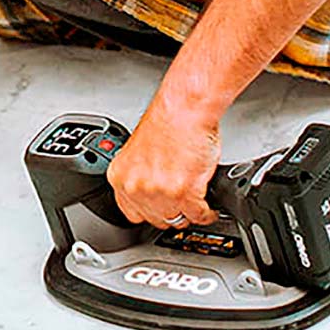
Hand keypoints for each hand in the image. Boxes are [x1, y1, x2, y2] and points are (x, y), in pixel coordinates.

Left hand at [108, 99, 220, 226]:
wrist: (185, 110)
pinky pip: (198, 216)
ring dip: (189, 216)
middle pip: (155, 218)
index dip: (149, 212)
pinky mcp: (184, 193)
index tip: (159, 211)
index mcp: (120, 176)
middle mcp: (136, 186)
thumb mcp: (138, 152)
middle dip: (170, 214)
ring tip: (196, 209)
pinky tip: (208, 209)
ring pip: (177, 220)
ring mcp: (159, 192)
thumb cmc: (167, 121)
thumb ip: (140, 176)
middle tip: (181, 207)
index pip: (131, 211)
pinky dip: (206, 214)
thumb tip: (151, 191)